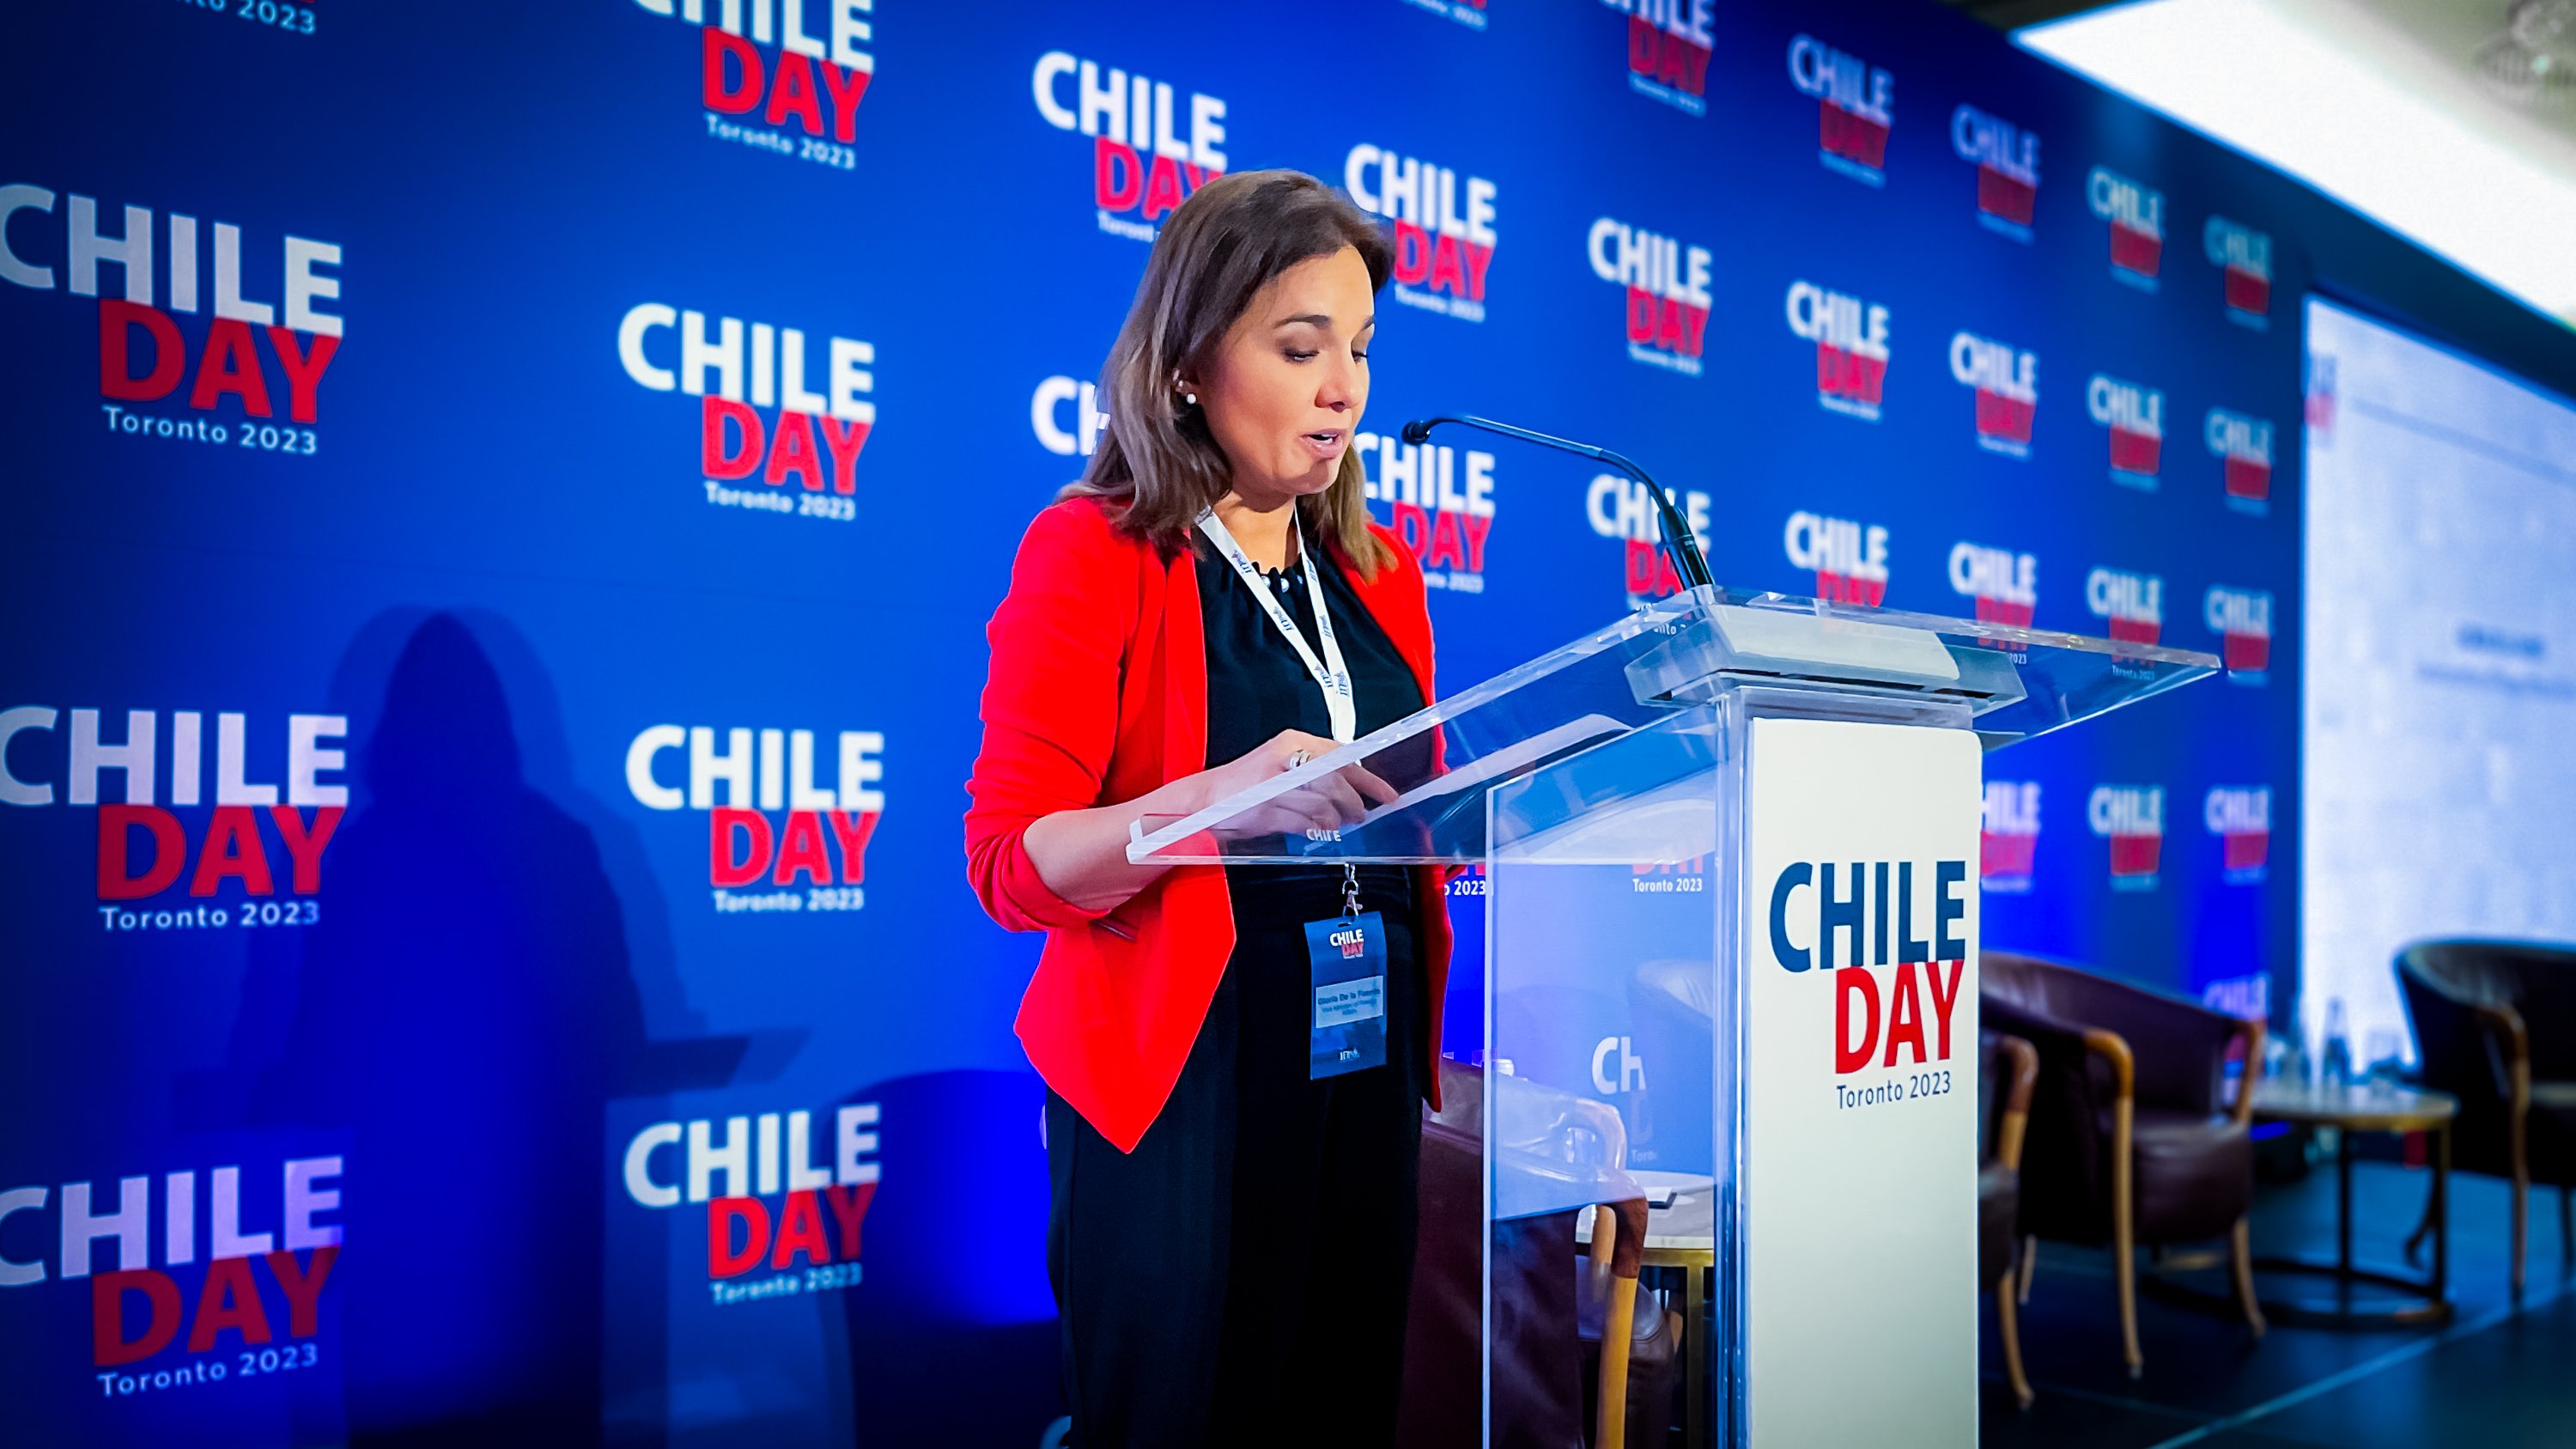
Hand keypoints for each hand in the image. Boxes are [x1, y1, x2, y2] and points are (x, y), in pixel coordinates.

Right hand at [1196, 730, 1396, 838]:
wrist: (1203, 799)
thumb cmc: (1245, 784)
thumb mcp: (1281, 764)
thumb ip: (1314, 769)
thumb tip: (1351, 784)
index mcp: (1292, 742)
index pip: (1341, 756)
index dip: (1367, 778)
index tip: (1386, 793)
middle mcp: (1284, 759)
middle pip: (1336, 778)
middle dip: (1356, 800)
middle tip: (1362, 814)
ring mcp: (1274, 785)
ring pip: (1324, 801)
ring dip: (1338, 818)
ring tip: (1340, 824)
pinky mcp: (1265, 810)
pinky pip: (1305, 821)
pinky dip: (1318, 828)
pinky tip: (1320, 830)